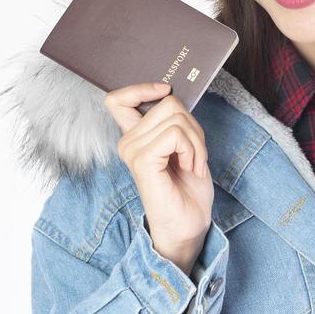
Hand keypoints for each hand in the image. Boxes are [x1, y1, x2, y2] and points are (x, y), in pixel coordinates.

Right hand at [103, 82, 211, 275]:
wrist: (188, 226)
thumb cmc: (187, 189)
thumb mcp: (185, 146)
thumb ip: (174, 121)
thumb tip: (173, 95)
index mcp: (135, 137)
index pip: (118, 98)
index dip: (143, 87)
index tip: (165, 91)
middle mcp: (128, 142)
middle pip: (168, 103)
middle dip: (193, 126)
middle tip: (194, 153)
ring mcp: (132, 151)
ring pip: (176, 118)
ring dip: (196, 141)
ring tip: (193, 164)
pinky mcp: (142, 161)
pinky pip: (174, 134)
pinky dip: (192, 149)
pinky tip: (190, 168)